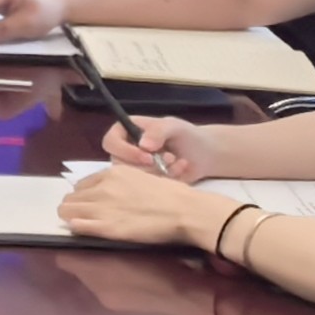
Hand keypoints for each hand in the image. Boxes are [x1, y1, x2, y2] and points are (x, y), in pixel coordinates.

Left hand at [53, 163, 228, 248]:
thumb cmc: (170, 194)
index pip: (82, 185)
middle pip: (71, 198)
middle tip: (85, 217)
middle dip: (75, 207)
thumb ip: (122, 183)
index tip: (91, 205)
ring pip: (67, 210)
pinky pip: (77, 225)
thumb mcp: (141, 177)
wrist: (183, 209)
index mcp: (112, 173)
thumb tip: (111, 192)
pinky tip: (84, 231)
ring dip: (72, 217)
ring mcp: (102, 207)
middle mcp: (102, 187)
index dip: (84, 196)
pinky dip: (77, 228)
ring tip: (84, 225)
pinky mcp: (106, 227)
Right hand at [100, 113, 227, 180]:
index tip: (147, 156)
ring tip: (175, 161)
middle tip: (167, 159)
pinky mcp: (146, 184)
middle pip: (118, 165)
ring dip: (157, 172)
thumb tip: (143, 145)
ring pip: (132, 179)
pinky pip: (148, 189)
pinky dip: (167, 179)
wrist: (204, 154)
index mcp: (125, 132)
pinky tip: (181, 168)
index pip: (110, 142)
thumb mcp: (173, 126)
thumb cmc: (186, 135)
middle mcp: (126, 152)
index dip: (124, 151)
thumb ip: (157, 131)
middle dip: (145, 166)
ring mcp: (135, 170)